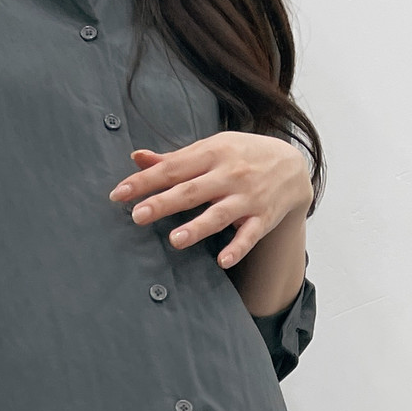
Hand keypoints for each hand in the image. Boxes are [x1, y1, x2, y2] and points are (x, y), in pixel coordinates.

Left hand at [109, 133, 312, 268]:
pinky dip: (237, 248)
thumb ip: (174, 159)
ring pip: (220, 214)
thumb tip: (136, 158)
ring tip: (175, 240)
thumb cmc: (242, 156)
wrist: (292, 166)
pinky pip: (249, 236)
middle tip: (137, 216)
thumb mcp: (211, 148)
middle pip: (192, 191)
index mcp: (212, 154)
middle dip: (164, 202)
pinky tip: (222, 262)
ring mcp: (247, 198)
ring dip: (198, 227)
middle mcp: (229, 175)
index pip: (173, 168)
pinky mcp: (263, 218)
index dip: (145, 181)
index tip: (119, 194)